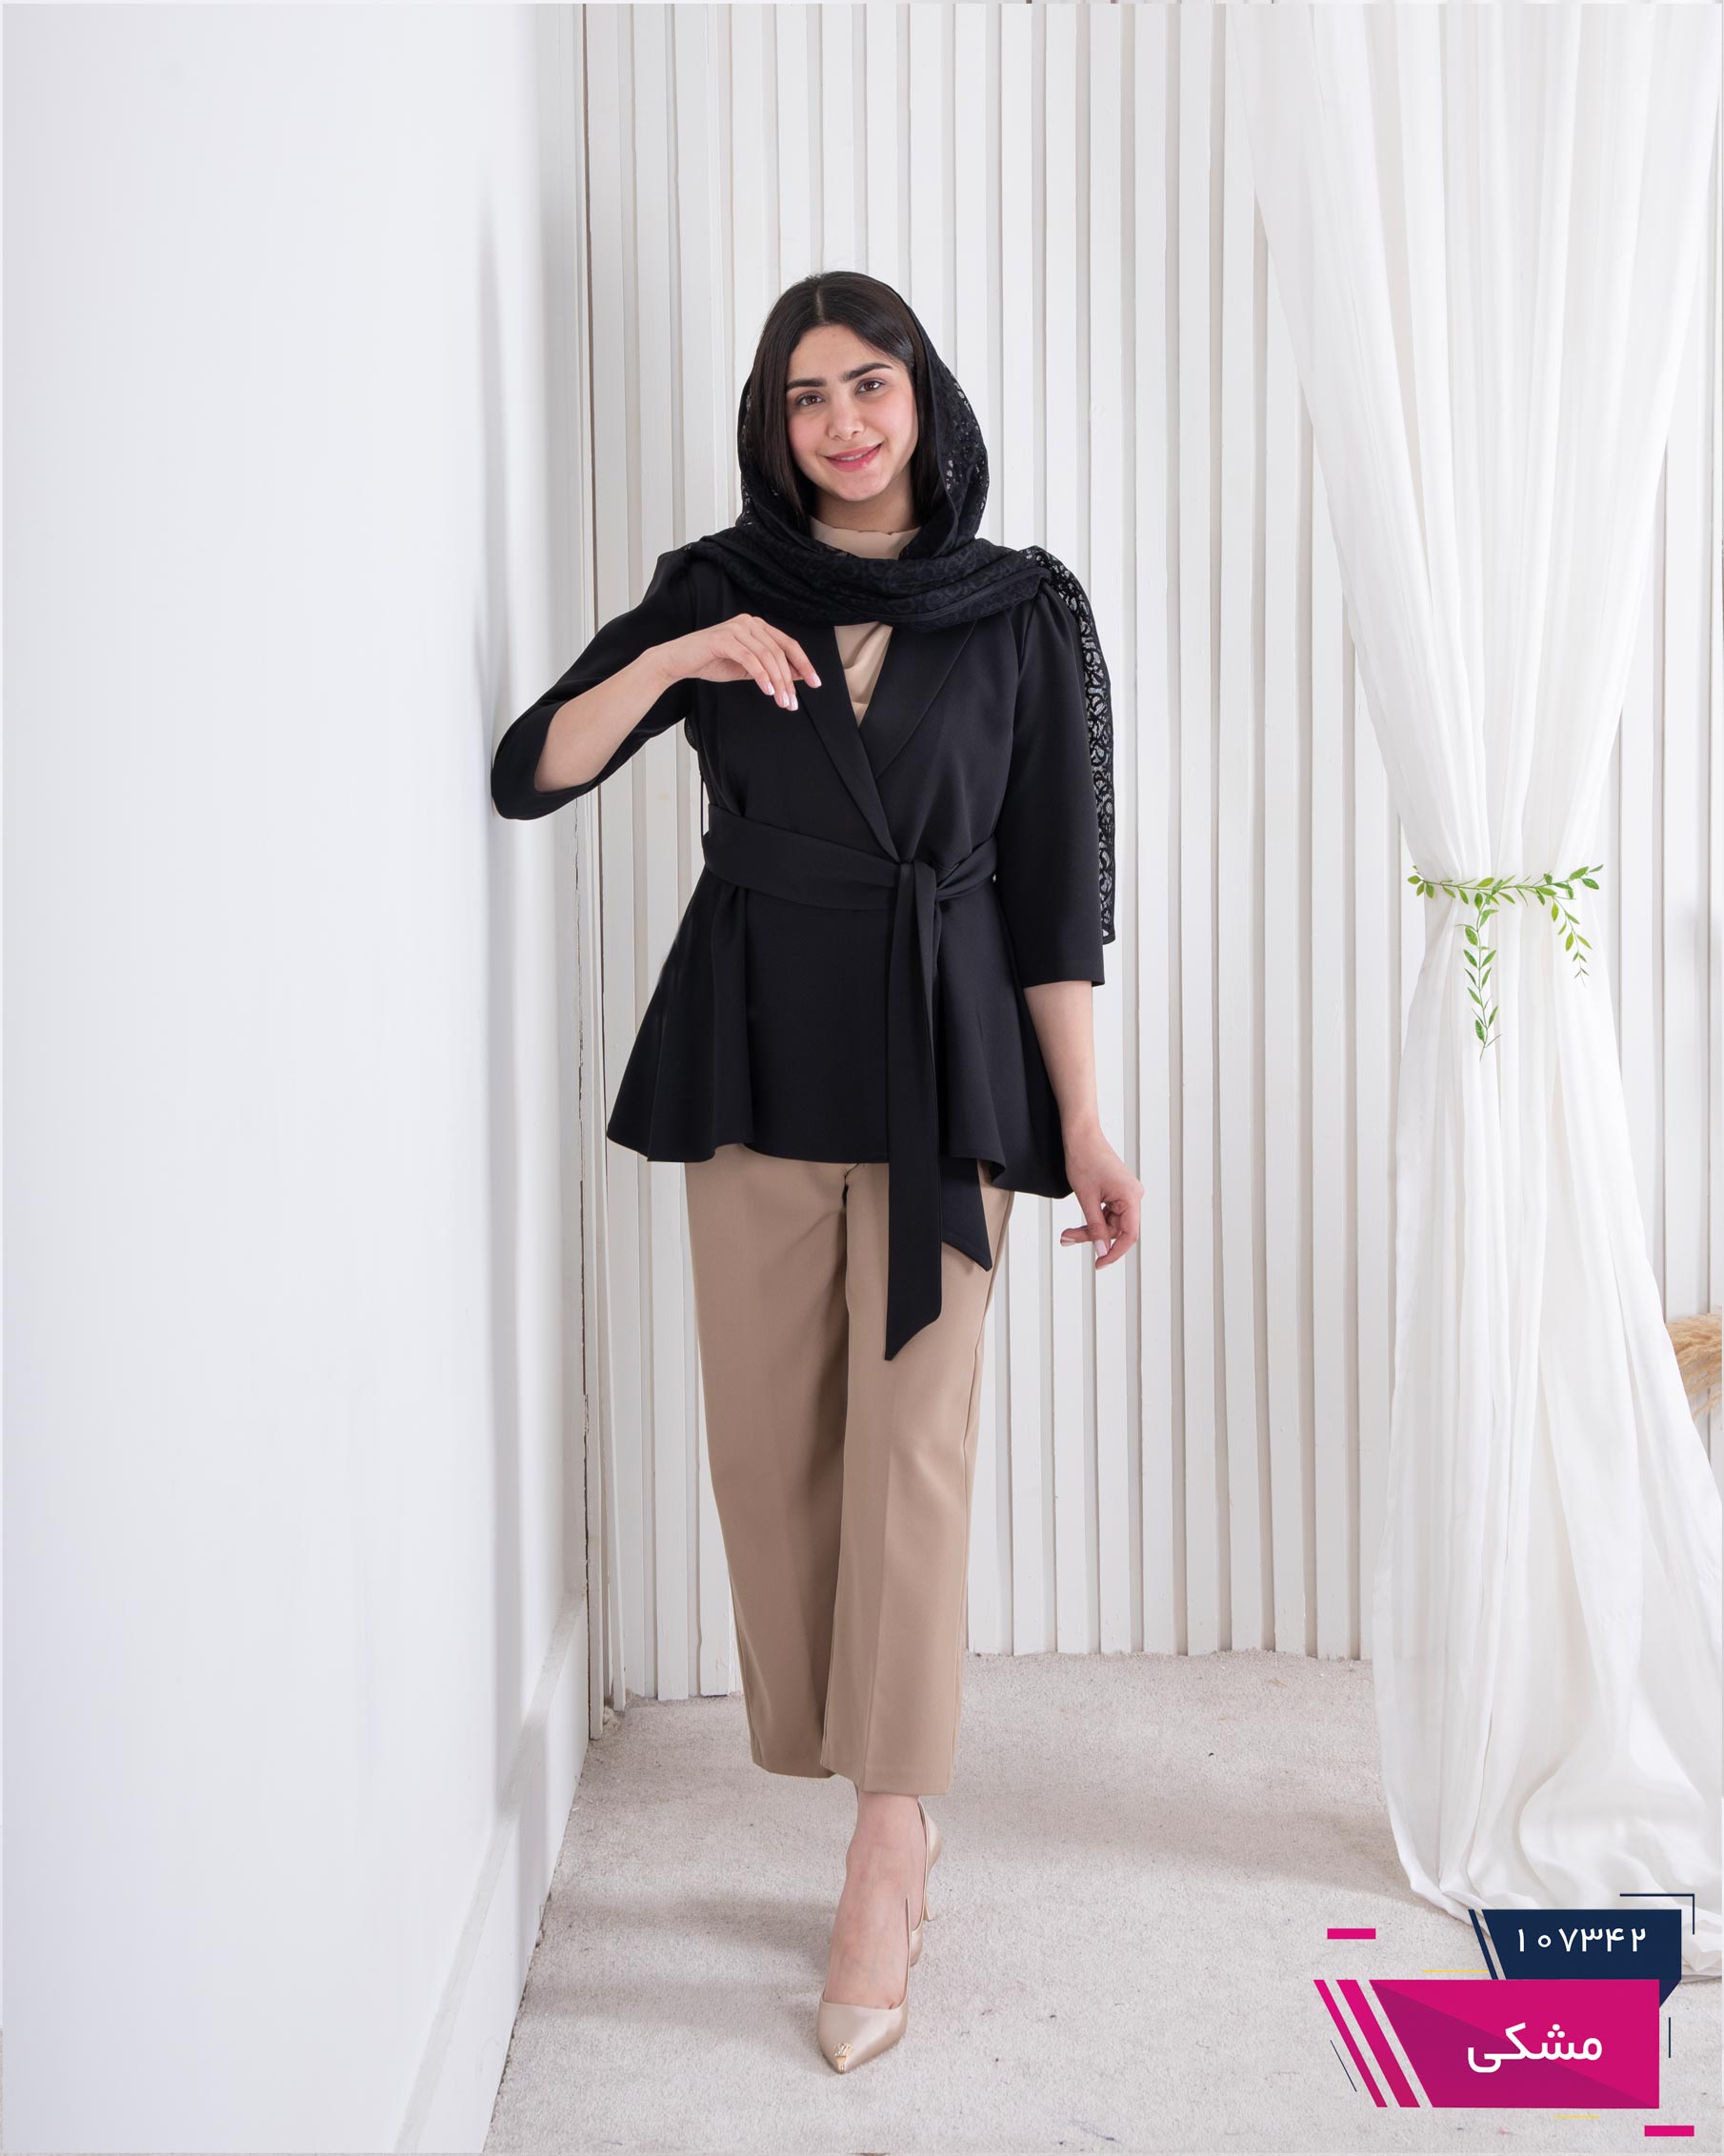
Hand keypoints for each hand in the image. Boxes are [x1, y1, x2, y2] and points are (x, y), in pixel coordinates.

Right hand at [657, 613, 821, 710]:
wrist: (679, 660)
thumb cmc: (711, 662)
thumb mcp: (747, 668)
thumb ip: (770, 668)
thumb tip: (797, 675)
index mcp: (757, 626)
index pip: (788, 644)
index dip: (804, 664)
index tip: (815, 683)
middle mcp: (749, 622)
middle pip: (780, 652)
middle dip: (790, 680)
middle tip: (793, 703)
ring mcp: (737, 628)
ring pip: (767, 656)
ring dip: (778, 682)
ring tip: (782, 702)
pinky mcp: (725, 638)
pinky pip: (750, 659)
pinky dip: (761, 676)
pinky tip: (768, 691)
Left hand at [1059, 1122, 1141, 1269]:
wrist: (1081, 1136)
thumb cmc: (1084, 1160)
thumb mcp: (1087, 1198)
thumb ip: (1095, 1226)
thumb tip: (1101, 1249)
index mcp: (1131, 1197)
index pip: (1129, 1234)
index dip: (1114, 1252)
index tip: (1099, 1263)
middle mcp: (1133, 1196)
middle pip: (1116, 1229)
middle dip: (1092, 1237)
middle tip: (1068, 1239)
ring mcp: (1126, 1193)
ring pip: (1109, 1223)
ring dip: (1089, 1229)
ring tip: (1067, 1234)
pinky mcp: (1117, 1191)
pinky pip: (1107, 1213)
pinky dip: (1092, 1219)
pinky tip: (1076, 1225)